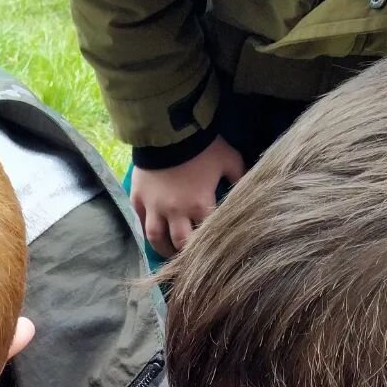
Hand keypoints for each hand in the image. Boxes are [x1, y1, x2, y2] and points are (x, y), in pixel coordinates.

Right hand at [130, 136, 244, 256]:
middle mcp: (176, 212)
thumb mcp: (229, 159)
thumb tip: (249, 192)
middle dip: (186, 253)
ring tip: (168, 251)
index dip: (210, 243)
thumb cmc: (203, 145)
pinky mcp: (138, 198)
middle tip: (190, 257)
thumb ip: (240, 178)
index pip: (207, 235)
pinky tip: (152, 233)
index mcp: (200, 205)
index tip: (214, 250)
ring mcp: (154, 207)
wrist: (170, 129)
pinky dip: (145, 229)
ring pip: (156, 238)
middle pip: (179, 244)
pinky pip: (139, 220)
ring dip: (163, 248)